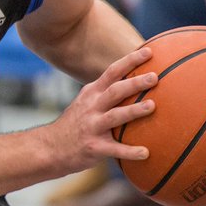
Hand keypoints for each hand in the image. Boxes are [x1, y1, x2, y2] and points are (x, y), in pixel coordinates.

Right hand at [45, 46, 156, 171]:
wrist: (51, 147)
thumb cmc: (77, 123)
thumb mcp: (86, 102)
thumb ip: (107, 92)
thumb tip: (139, 81)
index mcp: (92, 93)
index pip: (112, 72)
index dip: (130, 61)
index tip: (149, 51)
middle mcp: (91, 107)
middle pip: (114, 91)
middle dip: (135, 83)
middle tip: (155, 77)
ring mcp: (92, 127)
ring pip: (114, 116)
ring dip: (133, 110)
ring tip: (152, 106)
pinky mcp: (93, 147)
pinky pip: (114, 149)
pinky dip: (130, 151)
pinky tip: (146, 153)